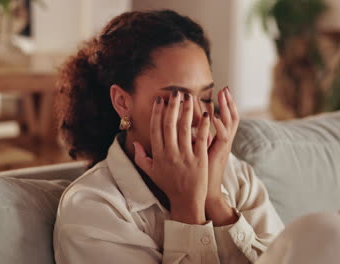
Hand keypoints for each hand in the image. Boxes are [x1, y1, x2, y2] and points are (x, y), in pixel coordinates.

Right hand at [133, 90, 210, 224]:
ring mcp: (185, 156)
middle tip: (176, 92)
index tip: (160, 99)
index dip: (157, 112)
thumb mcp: (151, 172)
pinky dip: (203, 125)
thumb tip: (134, 142)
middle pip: (169, 124)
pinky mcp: (200, 159)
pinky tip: (205, 113)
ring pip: (185, 128)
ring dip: (187, 110)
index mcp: (159, 154)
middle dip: (172, 106)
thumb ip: (141, 157)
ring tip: (189, 97)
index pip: (156, 128)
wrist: (186, 201)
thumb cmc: (169, 185)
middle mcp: (170, 153)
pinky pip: (201, 139)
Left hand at [205, 86, 239, 225]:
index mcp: (218, 138)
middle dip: (228, 101)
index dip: (222, 103)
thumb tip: (183, 122)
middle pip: (230, 116)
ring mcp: (224, 146)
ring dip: (226, 107)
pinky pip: (223, 136)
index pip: (222, 116)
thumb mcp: (195, 150)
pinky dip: (219, 125)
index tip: (219, 90)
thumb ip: (193, 136)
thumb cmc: (197, 171)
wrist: (204, 190)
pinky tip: (212, 116)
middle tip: (224, 88)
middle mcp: (223, 140)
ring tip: (222, 94)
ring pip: (230, 122)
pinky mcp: (221, 152)